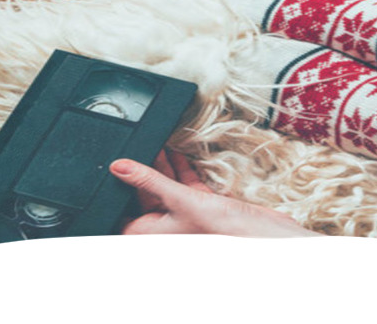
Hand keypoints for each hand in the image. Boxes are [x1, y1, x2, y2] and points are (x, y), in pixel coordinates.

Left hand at [110, 150, 318, 237]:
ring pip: (166, 188)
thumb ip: (150, 180)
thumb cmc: (223, 231)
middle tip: (137, 143)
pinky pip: (185, 185)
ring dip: (162, 165)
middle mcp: (167, 227)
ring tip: (156, 141)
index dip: (117, 189)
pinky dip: (182, 169)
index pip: (123, 212)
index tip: (113, 164)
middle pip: (144, 196)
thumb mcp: (181, 199)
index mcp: (153, 233)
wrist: (263, 236)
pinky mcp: (203, 207)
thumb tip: (119, 167)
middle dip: (142, 170)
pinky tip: (178, 152)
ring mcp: (186, 217)